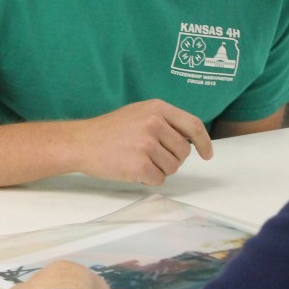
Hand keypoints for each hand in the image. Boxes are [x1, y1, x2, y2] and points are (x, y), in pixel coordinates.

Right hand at [67, 100, 214, 185]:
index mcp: (157, 108)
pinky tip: (132, 170)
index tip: (207, 154)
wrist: (81, 142)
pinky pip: (159, 179)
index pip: (193, 125)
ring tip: (138, 161)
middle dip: (172, 159)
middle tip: (151, 157)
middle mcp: (154, 123)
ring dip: (159, 170)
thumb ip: (164, 121)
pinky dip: (148, 180)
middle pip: (183, 152)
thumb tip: (190, 139)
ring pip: (173, 168)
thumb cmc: (110, 130)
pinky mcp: (139, 164)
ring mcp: (147, 144)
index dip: (203, 142)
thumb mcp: (139, 113)